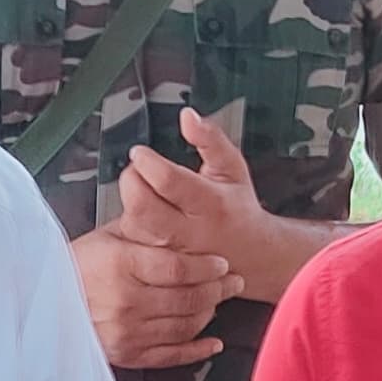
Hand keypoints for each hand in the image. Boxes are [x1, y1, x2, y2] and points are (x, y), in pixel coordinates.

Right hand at [70, 219, 233, 370]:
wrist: (45, 301)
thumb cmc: (78, 264)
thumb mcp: (107, 237)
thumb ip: (143, 228)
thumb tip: (178, 212)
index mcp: (120, 265)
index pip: (178, 268)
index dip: (206, 267)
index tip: (221, 263)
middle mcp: (125, 300)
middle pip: (187, 298)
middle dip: (218, 288)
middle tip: (233, 280)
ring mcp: (126, 331)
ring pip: (184, 325)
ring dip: (209, 313)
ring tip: (220, 300)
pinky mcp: (126, 353)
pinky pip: (171, 355)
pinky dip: (197, 350)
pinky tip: (213, 342)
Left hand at [116, 109, 280, 271]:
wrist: (251, 254)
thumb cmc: (237, 208)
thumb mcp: (233, 167)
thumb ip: (210, 139)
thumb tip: (187, 116)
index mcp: (212, 204)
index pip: (169, 181)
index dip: (147, 161)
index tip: (141, 152)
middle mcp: (191, 232)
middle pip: (142, 206)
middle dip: (132, 180)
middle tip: (138, 170)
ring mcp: (174, 252)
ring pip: (133, 226)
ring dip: (130, 202)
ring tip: (146, 191)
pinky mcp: (161, 265)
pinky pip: (133, 243)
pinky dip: (133, 223)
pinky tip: (147, 214)